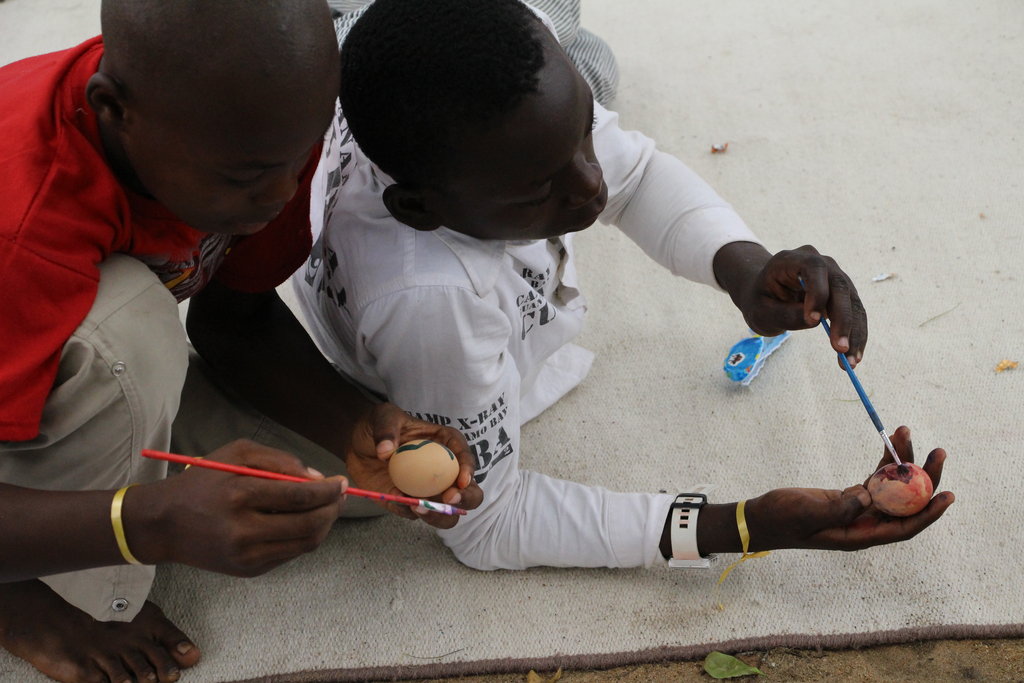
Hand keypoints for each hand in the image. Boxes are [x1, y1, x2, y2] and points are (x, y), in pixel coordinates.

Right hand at [132, 440, 345, 575]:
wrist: (164, 523)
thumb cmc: (203, 481)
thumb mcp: (236, 454)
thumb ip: (279, 461)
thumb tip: (317, 478)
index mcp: (240, 494)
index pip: (300, 496)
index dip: (328, 490)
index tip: (341, 482)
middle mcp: (243, 529)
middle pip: (309, 524)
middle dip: (333, 509)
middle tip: (340, 496)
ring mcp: (246, 555)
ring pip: (305, 543)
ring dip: (325, 525)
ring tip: (327, 509)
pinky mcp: (247, 570)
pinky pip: (290, 554)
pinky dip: (305, 537)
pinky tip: (304, 522)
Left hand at [345, 403, 482, 528]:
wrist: (357, 441)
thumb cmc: (378, 424)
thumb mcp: (384, 417)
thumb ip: (386, 430)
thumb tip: (385, 452)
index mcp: (445, 444)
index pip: (464, 457)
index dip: (468, 470)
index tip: (461, 481)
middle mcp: (443, 471)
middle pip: (469, 492)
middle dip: (465, 499)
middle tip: (448, 499)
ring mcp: (428, 490)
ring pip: (447, 513)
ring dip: (439, 515)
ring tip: (420, 508)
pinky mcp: (409, 503)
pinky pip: (414, 513)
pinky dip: (408, 510)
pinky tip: (395, 498)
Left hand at [714, 242, 867, 366]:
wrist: (765, 293)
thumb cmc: (760, 300)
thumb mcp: (760, 310)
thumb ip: (783, 314)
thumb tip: (814, 322)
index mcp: (793, 259)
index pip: (814, 268)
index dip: (818, 292)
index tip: (813, 321)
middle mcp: (820, 263)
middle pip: (839, 286)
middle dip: (843, 319)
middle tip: (840, 348)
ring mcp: (834, 277)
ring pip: (852, 302)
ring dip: (855, 333)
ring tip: (850, 361)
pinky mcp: (843, 294)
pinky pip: (855, 313)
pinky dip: (856, 335)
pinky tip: (853, 356)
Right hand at [743, 426, 952, 551]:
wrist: (761, 518)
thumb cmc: (780, 520)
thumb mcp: (806, 514)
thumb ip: (837, 508)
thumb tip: (868, 495)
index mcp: (860, 535)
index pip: (904, 526)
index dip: (928, 512)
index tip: (947, 495)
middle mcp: (866, 524)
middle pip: (906, 503)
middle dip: (925, 478)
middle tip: (938, 452)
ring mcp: (859, 510)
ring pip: (893, 487)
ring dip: (904, 462)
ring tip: (908, 432)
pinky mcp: (850, 496)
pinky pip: (876, 478)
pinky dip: (885, 461)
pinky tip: (891, 441)